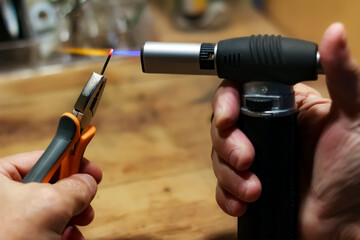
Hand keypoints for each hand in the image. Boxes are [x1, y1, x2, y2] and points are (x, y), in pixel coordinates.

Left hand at [0, 151, 101, 239]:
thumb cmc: (10, 239)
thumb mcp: (51, 205)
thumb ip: (76, 186)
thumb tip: (88, 181)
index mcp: (0, 177)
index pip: (44, 158)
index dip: (72, 161)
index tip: (92, 171)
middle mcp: (4, 197)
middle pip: (51, 185)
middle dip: (74, 197)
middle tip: (86, 204)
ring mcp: (11, 219)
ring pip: (52, 210)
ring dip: (72, 219)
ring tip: (79, 227)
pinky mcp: (19, 236)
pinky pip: (47, 228)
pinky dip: (63, 234)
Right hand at [211, 23, 359, 238]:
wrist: (345, 224)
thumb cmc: (356, 170)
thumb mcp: (354, 117)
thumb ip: (343, 77)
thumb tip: (334, 34)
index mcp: (283, 108)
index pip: (240, 91)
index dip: (226, 102)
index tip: (229, 117)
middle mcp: (264, 130)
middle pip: (222, 125)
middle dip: (227, 144)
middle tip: (246, 159)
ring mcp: (254, 159)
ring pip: (218, 156)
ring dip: (229, 174)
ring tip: (254, 190)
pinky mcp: (246, 186)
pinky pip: (221, 186)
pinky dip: (226, 195)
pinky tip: (242, 204)